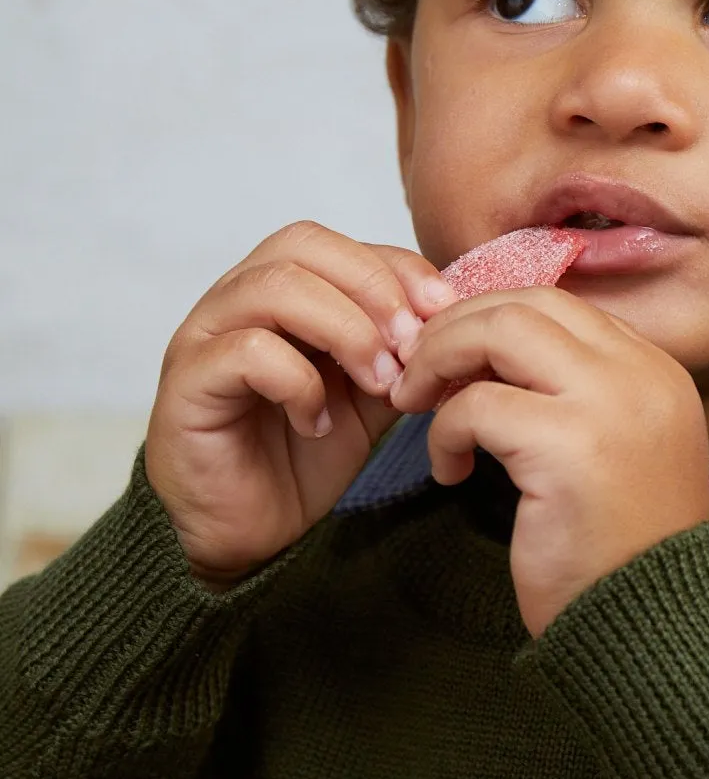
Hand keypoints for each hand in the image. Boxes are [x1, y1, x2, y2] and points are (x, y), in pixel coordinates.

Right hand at [144, 221, 456, 588]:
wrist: (250, 535)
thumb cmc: (301, 457)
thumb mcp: (370, 394)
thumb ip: (401, 350)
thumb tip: (451, 317)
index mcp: (280, 291)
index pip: (337, 244)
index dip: (395, 267)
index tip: (444, 308)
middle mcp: (235, 300)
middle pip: (301, 245)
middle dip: (373, 287)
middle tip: (412, 344)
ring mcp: (204, 336)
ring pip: (274, 288)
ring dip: (344, 330)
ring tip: (377, 381)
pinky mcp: (187, 383)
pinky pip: (246, 352)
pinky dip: (297, 382)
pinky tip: (315, 423)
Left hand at [389, 286, 708, 637]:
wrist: (655, 630)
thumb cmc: (620, 552)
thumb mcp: (612, 451)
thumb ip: (572, 396)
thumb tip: (485, 351)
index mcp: (655, 371)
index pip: (560, 304)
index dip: (491, 318)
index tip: (452, 357)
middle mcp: (641, 375)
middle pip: (526, 303)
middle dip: (455, 328)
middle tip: (416, 373)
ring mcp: (610, 405)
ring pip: (500, 330)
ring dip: (441, 361)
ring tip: (417, 404)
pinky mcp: (568, 448)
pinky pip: (476, 406)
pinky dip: (445, 431)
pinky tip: (451, 471)